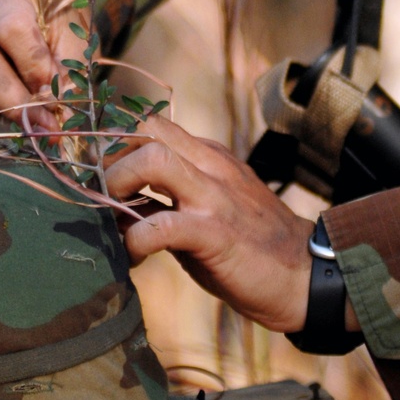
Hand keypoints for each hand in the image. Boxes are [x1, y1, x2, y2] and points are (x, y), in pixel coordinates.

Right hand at [0, 0, 64, 129]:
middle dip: (16, 102)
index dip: (33, 67)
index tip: (57, 94)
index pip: (11, 30)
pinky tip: (18, 110)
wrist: (24, 3)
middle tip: (46, 126)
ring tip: (38, 122)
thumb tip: (62, 113)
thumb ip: (69, 63)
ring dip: (5, 111)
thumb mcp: (71, 26)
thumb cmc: (53, 12)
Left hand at [105, 113, 314, 332]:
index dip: (114, 142)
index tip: (95, 171)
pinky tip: (133, 256)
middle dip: (110, 158)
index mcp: (208, 156)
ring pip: (152, 160)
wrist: (305, 275)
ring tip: (111, 217)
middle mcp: (210, 166)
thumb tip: (113, 206)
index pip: (152, 123)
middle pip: (146, 129)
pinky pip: (163, 226)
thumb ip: (168, 200)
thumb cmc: (251, 247)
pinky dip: (135, 240)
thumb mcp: (208, 209)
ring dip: (118, 185)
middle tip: (97, 194)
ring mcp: (214, 197)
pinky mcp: (216, 233)